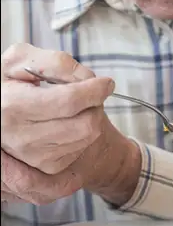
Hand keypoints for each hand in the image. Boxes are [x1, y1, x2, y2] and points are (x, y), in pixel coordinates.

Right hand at [1, 43, 140, 204]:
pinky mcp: (49, 166)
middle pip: (86, 123)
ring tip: (76, 107)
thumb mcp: (23, 59)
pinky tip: (68, 121)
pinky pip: (83, 146)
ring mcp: (37, 156)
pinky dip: (84, 131)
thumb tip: (89, 79)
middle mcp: (23, 137)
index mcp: (13, 106)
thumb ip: (57, 63)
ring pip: (89, 135)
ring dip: (92, 116)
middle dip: (95, 104)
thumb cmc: (12, 82)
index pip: (69, 101)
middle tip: (89, 94)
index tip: (107, 83)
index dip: (94, 91)